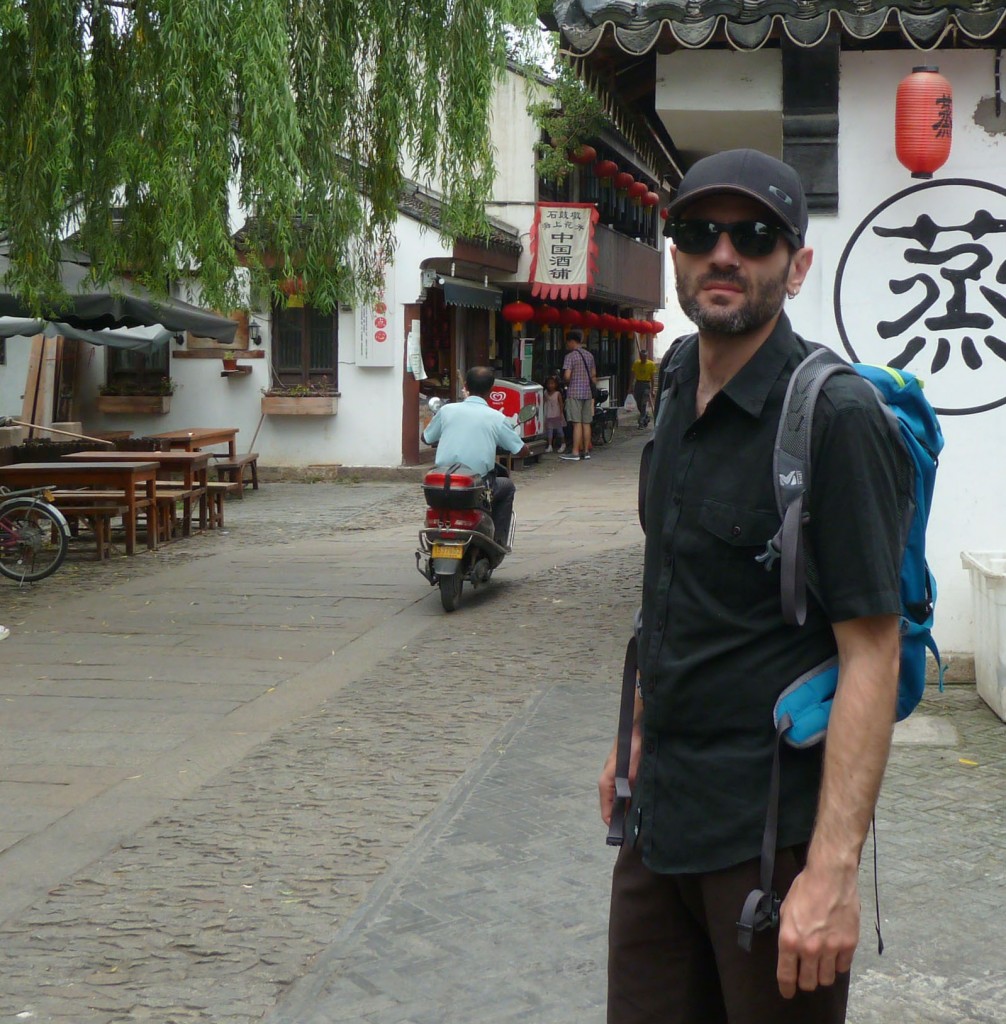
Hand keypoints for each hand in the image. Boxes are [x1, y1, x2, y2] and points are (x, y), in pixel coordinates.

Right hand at [598, 719, 640, 825]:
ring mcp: (619, 778)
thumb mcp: (628, 771)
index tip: (627, 836)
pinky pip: (630, 792)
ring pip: (623, 800)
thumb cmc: (630, 749)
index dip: (615, 825)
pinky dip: (635, 800)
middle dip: (624, 819)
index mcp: (606, 783)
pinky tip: (647, 803)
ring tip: (645, 820)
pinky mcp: (628, 773)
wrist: (638, 728)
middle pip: (615, 808)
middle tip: (639, 831)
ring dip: (631, 809)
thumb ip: (626, 789)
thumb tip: (627, 811)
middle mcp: (611, 782)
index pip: (606, 812)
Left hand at [776, 862, 859, 997]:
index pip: (786, 975)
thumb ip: (788, 934)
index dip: (786, 988)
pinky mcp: (849, 945)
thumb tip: (790, 951)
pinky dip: (838, 965)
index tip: (787, 993)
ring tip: (820, 966)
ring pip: (826, 979)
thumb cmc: (805, 889)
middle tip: (805, 976)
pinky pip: (843, 967)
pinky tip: (834, 956)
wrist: (831, 876)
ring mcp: (831, 949)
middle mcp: (810, 949)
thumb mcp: (786, 910)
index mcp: (790, 940)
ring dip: (822, 975)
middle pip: (809, 982)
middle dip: (805, 982)